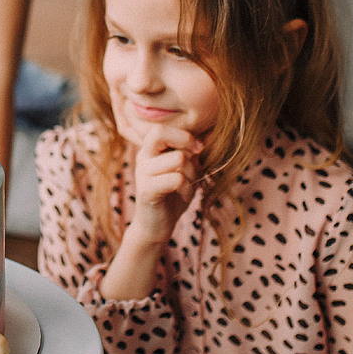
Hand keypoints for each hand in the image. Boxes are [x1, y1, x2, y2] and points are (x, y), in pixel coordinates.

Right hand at [131, 124, 202, 245]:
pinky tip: (184, 196)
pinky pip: (176, 179)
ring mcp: (142, 173)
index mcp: (150, 150)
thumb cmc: (173, 196)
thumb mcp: (187, 171)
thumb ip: (193, 153)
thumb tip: (210, 132)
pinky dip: (187, 188)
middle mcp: (142, 157)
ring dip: (192, 173)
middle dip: (186, 143)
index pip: (162, 127)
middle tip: (196, 160)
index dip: (185, 135)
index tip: (199, 149)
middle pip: (160, 133)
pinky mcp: (146, 190)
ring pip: (178, 158)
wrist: (157, 226)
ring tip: (189, 185)